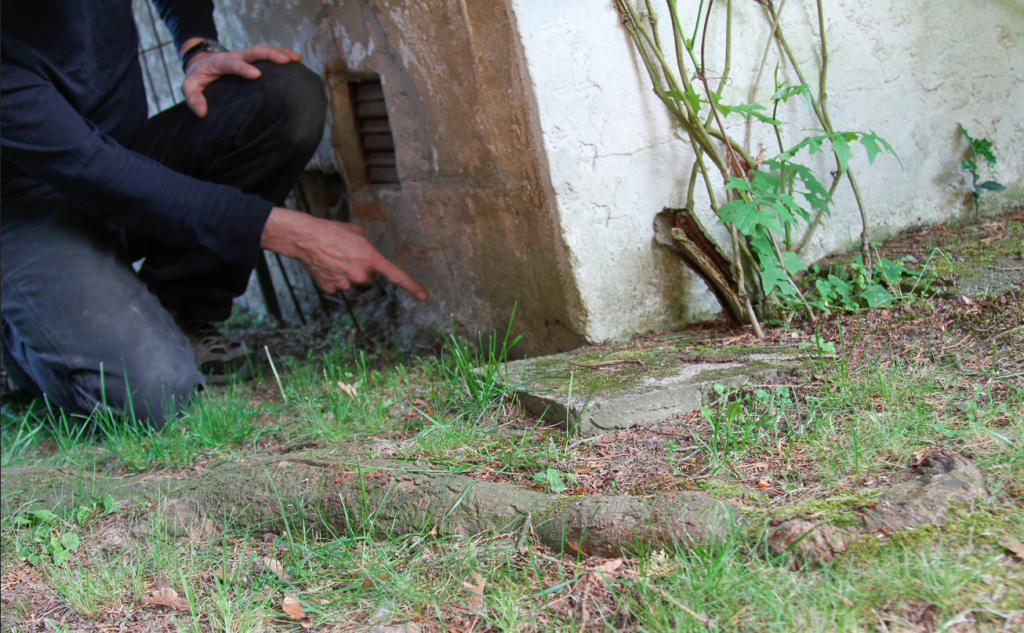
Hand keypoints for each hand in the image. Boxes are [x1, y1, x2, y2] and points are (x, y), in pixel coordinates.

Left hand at [180, 44, 301, 117]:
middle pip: (254, 51)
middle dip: (270, 55)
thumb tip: (202, 112)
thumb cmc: (199, 77)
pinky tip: (296, 59)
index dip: (244, 68)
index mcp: (221, 63)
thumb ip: (193, 98)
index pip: (233, 63)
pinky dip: (282, 54)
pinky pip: (268, 55)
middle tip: (285, 61)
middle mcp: (236, 56)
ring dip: (280, 52)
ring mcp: (246, 56)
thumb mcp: (189, 86)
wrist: (203, 62)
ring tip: (296, 58)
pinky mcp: (253, 59)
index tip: (256, 75)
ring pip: (264, 50)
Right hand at [261, 207, 426, 300]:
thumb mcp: (356, 233)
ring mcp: (346, 284)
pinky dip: (332, 277)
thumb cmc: (332, 231)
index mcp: (371, 259)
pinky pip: (337, 285)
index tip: (423, 296)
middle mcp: (361, 275)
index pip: (396, 275)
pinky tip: (325, 265)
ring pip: (352, 282)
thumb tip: (365, 252)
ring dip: (346, 272)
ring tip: (334, 257)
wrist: (306, 238)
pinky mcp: (331, 288)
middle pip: (368, 278)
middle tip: (348, 255)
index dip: (411, 286)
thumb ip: (366, 246)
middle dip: (361, 269)